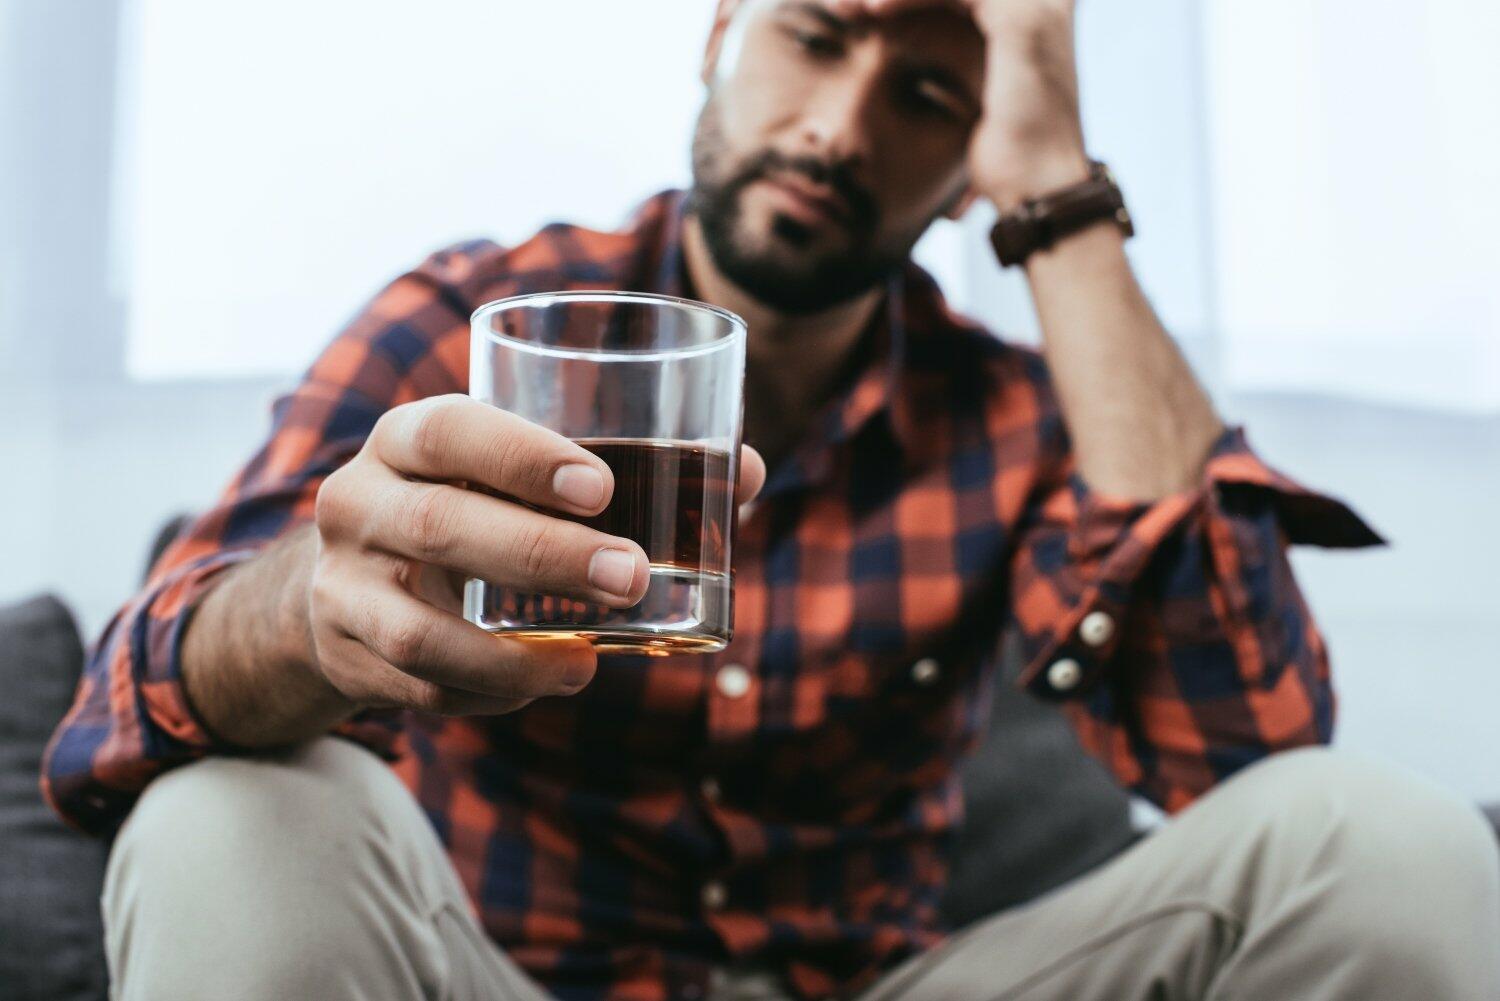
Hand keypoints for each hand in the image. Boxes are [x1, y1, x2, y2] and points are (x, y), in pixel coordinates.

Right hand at [309, 394, 765, 716]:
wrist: (347, 576)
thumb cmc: (468, 504)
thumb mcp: (510, 474)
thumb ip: (616, 469)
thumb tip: (744, 473)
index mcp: (406, 440)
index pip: (449, 431)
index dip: (521, 456)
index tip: (602, 486)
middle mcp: (359, 504)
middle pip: (443, 528)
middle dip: (543, 556)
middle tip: (632, 574)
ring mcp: (342, 587)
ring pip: (421, 634)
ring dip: (512, 658)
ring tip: (592, 660)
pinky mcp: (347, 655)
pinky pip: (422, 691)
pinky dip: (493, 695)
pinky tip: (554, 680)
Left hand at [842, 0, 1089, 206]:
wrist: (1038, 189)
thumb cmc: (1007, 161)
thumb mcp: (972, 101)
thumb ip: (952, 66)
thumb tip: (908, 65)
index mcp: (1031, 13)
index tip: (853, 9)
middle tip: (840, 3)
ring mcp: (1037, 4)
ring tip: (844, 5)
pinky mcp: (1020, 19)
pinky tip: (873, 9)